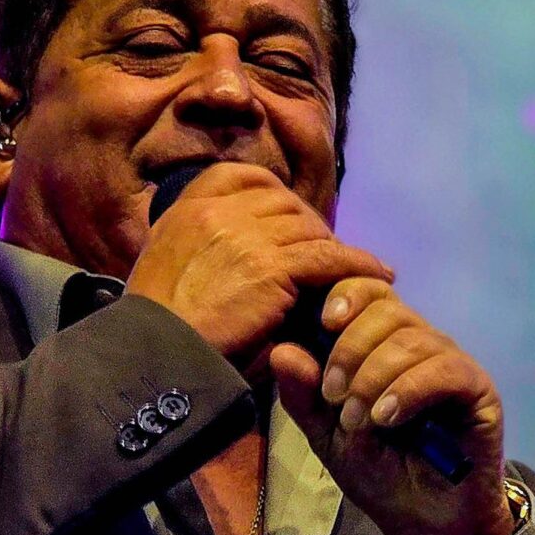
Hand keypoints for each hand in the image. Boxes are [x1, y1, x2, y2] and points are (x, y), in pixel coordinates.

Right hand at [125, 162, 395, 368]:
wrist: (157, 356)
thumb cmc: (160, 327)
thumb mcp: (163, 265)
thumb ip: (196, 242)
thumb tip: (229, 243)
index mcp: (189, 207)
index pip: (246, 178)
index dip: (275, 197)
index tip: (289, 220)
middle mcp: (217, 212)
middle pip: (284, 204)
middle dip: (307, 227)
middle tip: (324, 254)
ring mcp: (247, 236)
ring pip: (309, 229)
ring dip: (330, 249)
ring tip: (349, 270)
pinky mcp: (273, 268)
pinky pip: (329, 258)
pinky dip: (358, 265)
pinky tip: (378, 275)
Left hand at [269, 275, 512, 534]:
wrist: (424, 523)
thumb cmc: (379, 474)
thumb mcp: (327, 436)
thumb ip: (304, 396)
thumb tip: (280, 351)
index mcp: (383, 346)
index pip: (368, 292)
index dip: (345, 296)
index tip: (323, 323)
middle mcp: (420, 345)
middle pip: (387, 308)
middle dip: (350, 348)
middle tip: (334, 394)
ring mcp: (450, 364)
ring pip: (413, 338)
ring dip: (374, 375)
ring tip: (358, 419)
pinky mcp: (478, 390)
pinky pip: (445, 369)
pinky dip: (408, 389)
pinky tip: (387, 417)